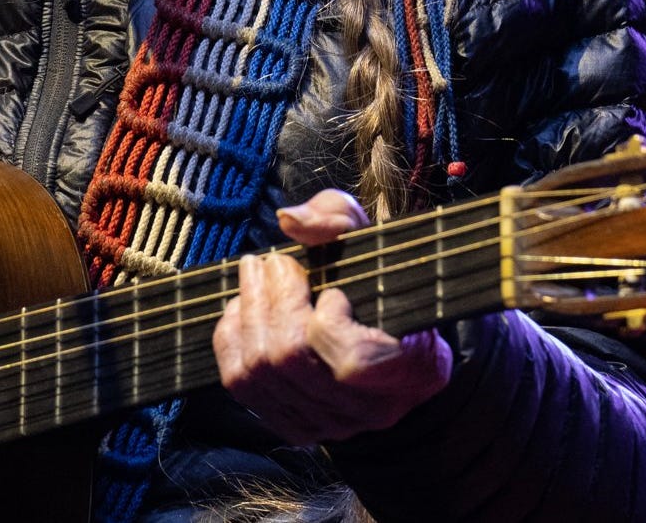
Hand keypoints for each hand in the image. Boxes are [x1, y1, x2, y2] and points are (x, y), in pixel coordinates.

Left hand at [212, 189, 453, 443]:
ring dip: (248, 313)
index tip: (331, 289)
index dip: (327, 321)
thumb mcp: (373, 238)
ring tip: (254, 276)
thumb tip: (290, 220)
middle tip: (269, 261)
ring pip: (261, 372)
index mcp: (414, 369)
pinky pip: (242, 387)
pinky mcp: (296, 427)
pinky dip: (232, 341)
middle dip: (270, 299)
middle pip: (292, 359)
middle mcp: (373, 409)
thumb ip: (339, 219)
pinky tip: (241, 310)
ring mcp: (332, 424)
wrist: (387, 340)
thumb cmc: (382, 282)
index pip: (352, 361)